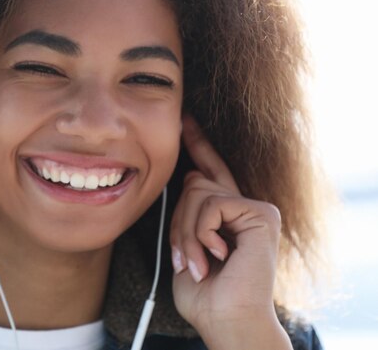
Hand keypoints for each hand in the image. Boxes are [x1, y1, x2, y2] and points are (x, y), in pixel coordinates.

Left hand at [170, 115, 291, 349]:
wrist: (226, 319)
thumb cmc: (205, 295)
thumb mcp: (186, 246)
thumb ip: (190, 212)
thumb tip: (191, 176)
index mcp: (225, 215)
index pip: (210, 172)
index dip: (198, 144)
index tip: (185, 120)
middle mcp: (243, 207)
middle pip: (192, 184)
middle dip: (178, 223)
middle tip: (184, 258)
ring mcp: (255, 209)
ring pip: (197, 192)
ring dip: (187, 233)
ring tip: (199, 262)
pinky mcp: (261, 213)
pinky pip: (212, 203)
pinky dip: (202, 232)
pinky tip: (217, 255)